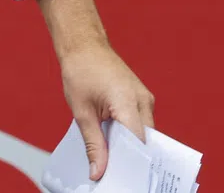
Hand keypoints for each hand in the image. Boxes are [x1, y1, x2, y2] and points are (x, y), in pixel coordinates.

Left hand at [60, 41, 154, 180]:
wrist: (83, 44)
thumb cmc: (79, 71)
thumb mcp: (81, 111)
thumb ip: (94, 144)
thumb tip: (98, 173)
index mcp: (128, 102)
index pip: (139, 145)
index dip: (131, 166)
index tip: (122, 179)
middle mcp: (143, 101)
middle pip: (144, 143)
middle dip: (131, 160)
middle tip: (117, 176)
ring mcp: (145, 99)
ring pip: (144, 135)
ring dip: (130, 147)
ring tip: (114, 162)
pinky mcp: (141, 99)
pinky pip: (141, 124)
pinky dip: (130, 135)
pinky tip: (116, 144)